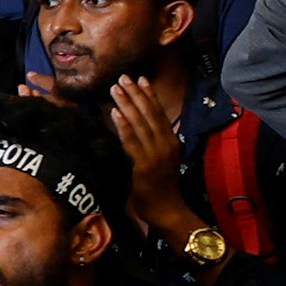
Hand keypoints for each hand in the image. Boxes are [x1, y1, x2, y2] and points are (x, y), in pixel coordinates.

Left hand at [107, 73, 192, 223]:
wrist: (166, 209)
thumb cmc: (160, 186)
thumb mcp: (161, 159)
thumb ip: (152, 143)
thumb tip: (135, 123)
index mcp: (170, 141)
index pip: (159, 113)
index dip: (149, 95)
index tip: (141, 79)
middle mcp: (164, 144)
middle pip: (149, 113)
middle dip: (135, 94)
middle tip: (123, 77)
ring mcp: (154, 154)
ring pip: (139, 123)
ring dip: (127, 103)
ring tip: (116, 88)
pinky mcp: (142, 164)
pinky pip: (130, 141)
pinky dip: (123, 125)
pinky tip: (115, 112)